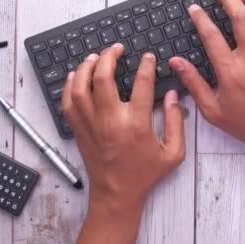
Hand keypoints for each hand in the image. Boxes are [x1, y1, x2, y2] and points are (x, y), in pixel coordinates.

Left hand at [62, 45, 185, 212]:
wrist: (116, 194)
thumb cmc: (145, 174)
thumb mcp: (173, 153)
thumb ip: (176, 121)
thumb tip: (173, 95)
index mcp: (136, 125)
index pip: (142, 84)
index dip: (146, 66)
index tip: (148, 58)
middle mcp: (111, 121)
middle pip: (103, 78)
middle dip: (109, 57)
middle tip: (116, 49)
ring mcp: (91, 125)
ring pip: (81, 87)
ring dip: (86, 67)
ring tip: (95, 57)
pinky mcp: (79, 130)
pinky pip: (68, 103)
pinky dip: (69, 86)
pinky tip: (76, 76)